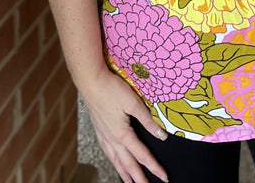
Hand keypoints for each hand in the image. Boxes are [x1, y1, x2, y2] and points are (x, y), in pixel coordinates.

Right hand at [80, 66, 168, 182]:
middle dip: (139, 178)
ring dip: (124, 173)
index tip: (163, 177)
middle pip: (128, 164)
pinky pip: (107, 152)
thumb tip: (161, 135)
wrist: (91, 82)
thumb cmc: (111, 89)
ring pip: (116, 160)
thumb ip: (148, 120)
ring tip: (130, 182)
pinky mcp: (99, 130)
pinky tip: (114, 161)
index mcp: (122, 134)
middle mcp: (112, 139)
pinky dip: (113, 161)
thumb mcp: (133, 103)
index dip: (154, 167)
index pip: (141, 155)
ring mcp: (104, 136)